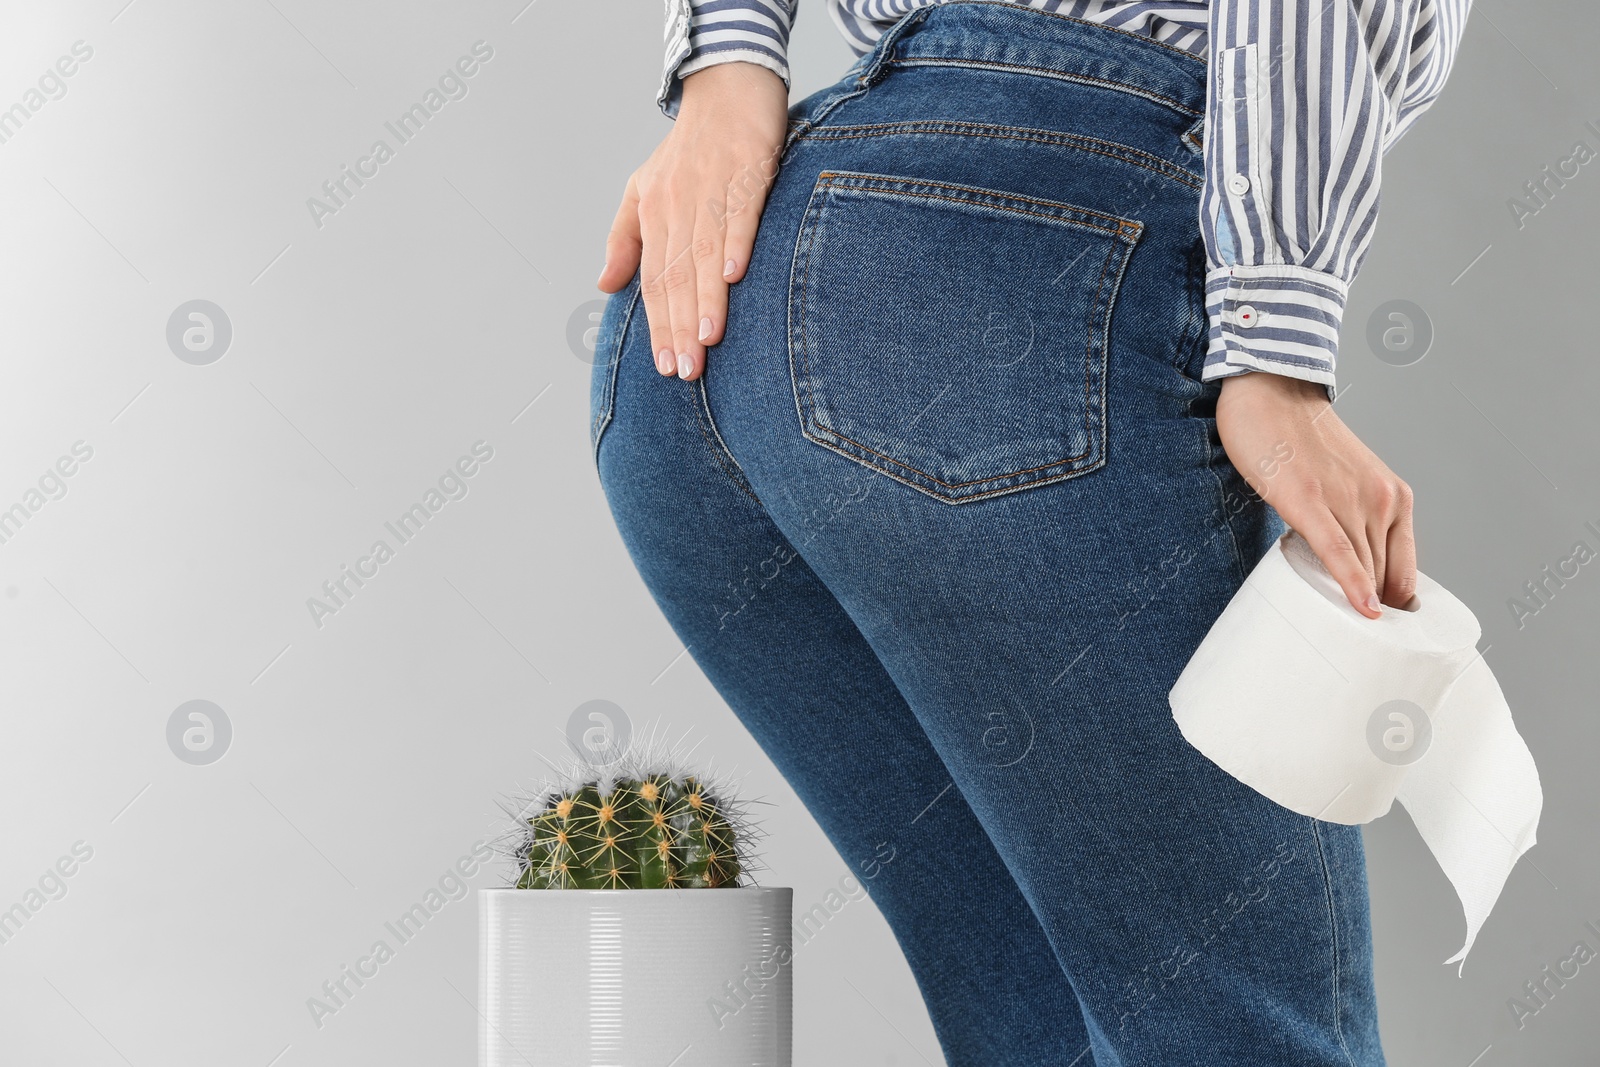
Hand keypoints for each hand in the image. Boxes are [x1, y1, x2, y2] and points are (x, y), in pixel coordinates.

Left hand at [596, 62, 789, 380]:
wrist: (728, 88)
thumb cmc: (690, 148)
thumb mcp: (643, 189)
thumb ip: (624, 239)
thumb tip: (604, 285)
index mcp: (653, 214)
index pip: (654, 281)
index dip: (659, 326)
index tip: (664, 366)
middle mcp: (677, 205)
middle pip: (677, 276)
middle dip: (680, 328)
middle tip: (685, 370)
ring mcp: (711, 190)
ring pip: (703, 255)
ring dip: (706, 300)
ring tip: (706, 342)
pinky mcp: (745, 172)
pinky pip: (738, 214)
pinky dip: (735, 243)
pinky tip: (734, 276)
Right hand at [1216, 372, 1415, 618]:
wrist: (1271, 391)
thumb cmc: (1299, 439)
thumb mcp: (1346, 482)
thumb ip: (1354, 520)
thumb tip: (1346, 570)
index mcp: (1395, 497)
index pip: (1405, 572)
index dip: (1398, 609)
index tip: (1385, 637)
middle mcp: (1381, 500)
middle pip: (1384, 578)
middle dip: (1377, 614)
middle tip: (1363, 650)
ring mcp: (1349, 500)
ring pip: (1365, 571)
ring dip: (1360, 607)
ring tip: (1348, 639)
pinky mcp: (1310, 502)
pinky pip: (1339, 554)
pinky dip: (1353, 585)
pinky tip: (1363, 612)